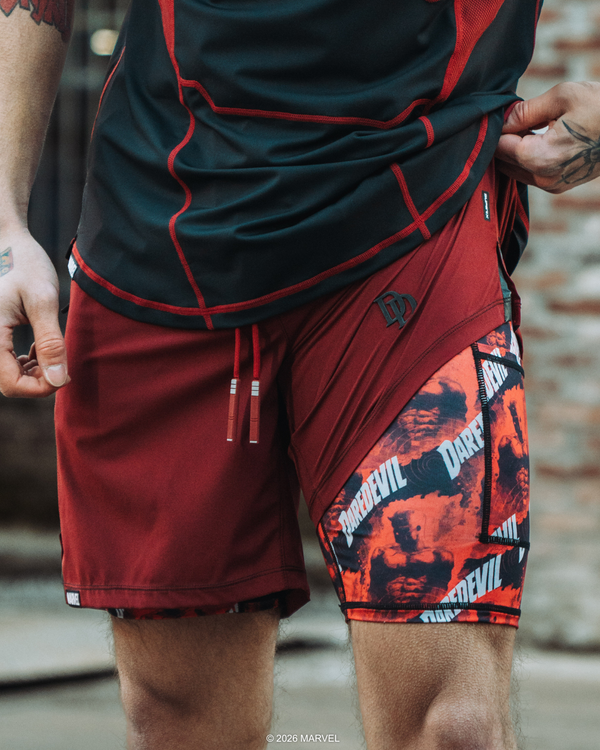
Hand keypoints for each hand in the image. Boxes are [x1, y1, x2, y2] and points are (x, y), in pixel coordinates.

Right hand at [0, 228, 68, 396]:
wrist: (8, 244)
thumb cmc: (25, 265)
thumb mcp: (43, 301)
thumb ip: (51, 342)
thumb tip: (59, 380)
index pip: (11, 384)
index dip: (41, 388)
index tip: (66, 374)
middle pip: (8, 383)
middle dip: (39, 380)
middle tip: (61, 359)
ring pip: (7, 375)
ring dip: (33, 372)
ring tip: (50, 349)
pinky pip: (5, 362)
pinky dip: (25, 362)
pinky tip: (40, 347)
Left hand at [495, 81, 599, 193]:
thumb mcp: (563, 96)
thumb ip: (526, 111)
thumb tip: (502, 119)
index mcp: (542, 158)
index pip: (500, 147)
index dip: (497, 127)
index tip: (504, 112)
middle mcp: (544, 178)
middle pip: (503, 162)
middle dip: (502, 140)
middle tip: (513, 116)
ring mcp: (551, 185)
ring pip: (513, 170)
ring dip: (513, 150)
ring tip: (526, 125)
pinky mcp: (558, 186)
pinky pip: (528, 174)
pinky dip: (525, 158)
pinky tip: (535, 138)